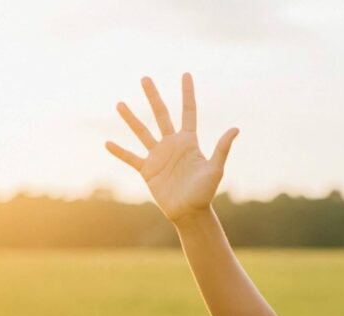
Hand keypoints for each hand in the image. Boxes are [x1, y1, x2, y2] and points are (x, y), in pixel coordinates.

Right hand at [105, 73, 238, 223]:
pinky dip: (119, 152)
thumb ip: (222, 149)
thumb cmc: (205, 192)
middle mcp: (172, 145)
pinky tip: (107, 143)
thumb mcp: (215, 169)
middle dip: (153, 97)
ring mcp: (158, 157)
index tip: (186, 74)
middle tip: (145, 78)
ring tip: (120, 104)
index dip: (187, 93)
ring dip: (131, 119)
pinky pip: (131, 158)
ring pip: (142, 132)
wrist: (190, 213)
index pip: (188, 112)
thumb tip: (235, 129)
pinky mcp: (148, 171)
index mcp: (189, 142)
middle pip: (161, 115)